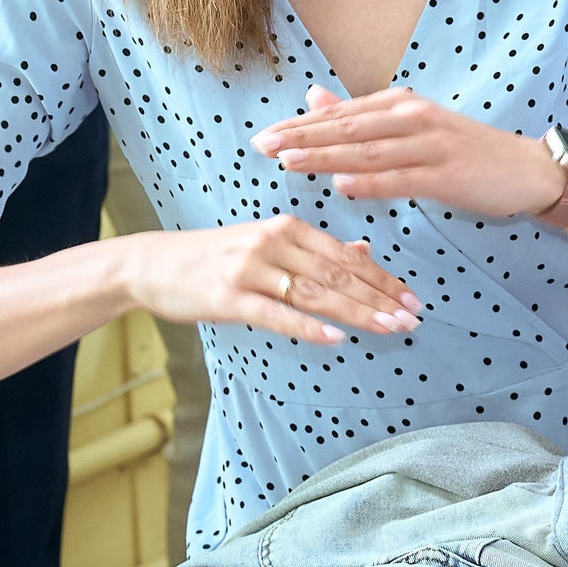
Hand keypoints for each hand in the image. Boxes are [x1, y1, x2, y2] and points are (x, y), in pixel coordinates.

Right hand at [113, 215, 421, 344]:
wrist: (155, 264)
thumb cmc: (216, 257)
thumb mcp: (268, 243)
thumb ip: (317, 250)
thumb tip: (364, 253)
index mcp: (288, 228)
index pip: (346, 257)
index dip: (383, 279)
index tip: (412, 298)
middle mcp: (273, 243)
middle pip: (337, 275)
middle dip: (379, 298)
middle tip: (412, 318)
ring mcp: (250, 270)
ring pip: (314, 294)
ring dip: (356, 313)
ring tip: (388, 328)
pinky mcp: (229, 297)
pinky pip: (276, 314)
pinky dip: (308, 326)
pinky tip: (335, 337)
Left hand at [253, 84, 566, 216]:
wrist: (526, 169)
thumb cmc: (466, 151)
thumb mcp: (413, 125)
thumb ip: (362, 115)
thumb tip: (313, 98)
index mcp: (402, 105)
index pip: (341, 114)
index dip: (300, 125)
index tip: (264, 136)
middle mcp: (414, 119)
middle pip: (348, 129)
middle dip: (302, 138)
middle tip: (262, 146)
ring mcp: (431, 146)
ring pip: (369, 152)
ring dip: (327, 157)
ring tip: (289, 163)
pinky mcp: (447, 175)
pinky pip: (402, 179)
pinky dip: (371, 182)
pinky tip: (343, 186)